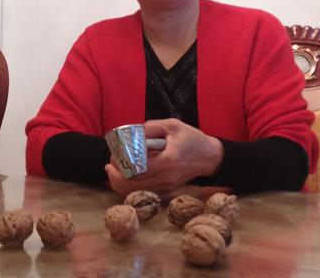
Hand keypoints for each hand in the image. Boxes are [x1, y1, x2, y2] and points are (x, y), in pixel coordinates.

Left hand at [105, 118, 223, 195]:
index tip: (114, 157)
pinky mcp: (166, 190)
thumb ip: (152, 126)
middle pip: (132, 185)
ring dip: (121, 183)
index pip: (138, 169)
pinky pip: (143, 193)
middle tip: (110, 164)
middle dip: (116, 176)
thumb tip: (134, 132)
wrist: (209, 157)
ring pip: (136, 192)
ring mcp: (166, 186)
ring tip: (114, 171)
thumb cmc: (192, 139)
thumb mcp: (173, 125)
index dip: (121, 165)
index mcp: (168, 161)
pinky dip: (130, 187)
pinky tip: (125, 178)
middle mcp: (166, 177)